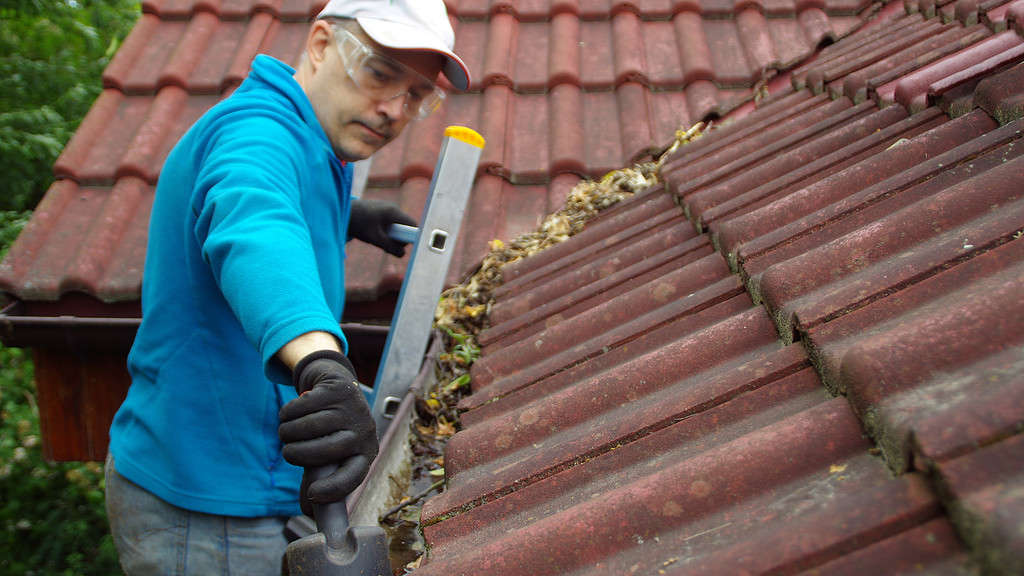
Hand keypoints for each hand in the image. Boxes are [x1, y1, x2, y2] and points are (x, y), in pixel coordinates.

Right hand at [278, 350, 377, 514]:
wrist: (336, 386)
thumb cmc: (330, 429)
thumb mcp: (329, 454)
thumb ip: (318, 478)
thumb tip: (307, 512)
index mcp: (365, 454)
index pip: (353, 476)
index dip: (334, 488)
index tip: (313, 495)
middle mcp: (364, 432)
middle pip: (324, 451)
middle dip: (296, 454)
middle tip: (287, 452)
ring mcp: (353, 409)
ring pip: (307, 427)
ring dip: (286, 432)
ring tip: (286, 432)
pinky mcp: (338, 389)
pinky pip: (300, 407)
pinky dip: (287, 413)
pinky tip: (290, 413)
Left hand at [349, 198, 416, 256]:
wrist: (343, 212)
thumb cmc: (358, 224)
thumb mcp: (375, 239)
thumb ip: (390, 247)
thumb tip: (403, 254)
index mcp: (393, 212)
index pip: (412, 224)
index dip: (410, 236)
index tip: (401, 245)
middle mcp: (393, 208)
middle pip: (405, 226)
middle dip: (398, 237)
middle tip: (385, 244)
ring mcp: (387, 207)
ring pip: (397, 225)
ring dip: (391, 234)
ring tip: (377, 237)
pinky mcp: (381, 210)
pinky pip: (390, 222)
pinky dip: (385, 230)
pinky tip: (374, 231)